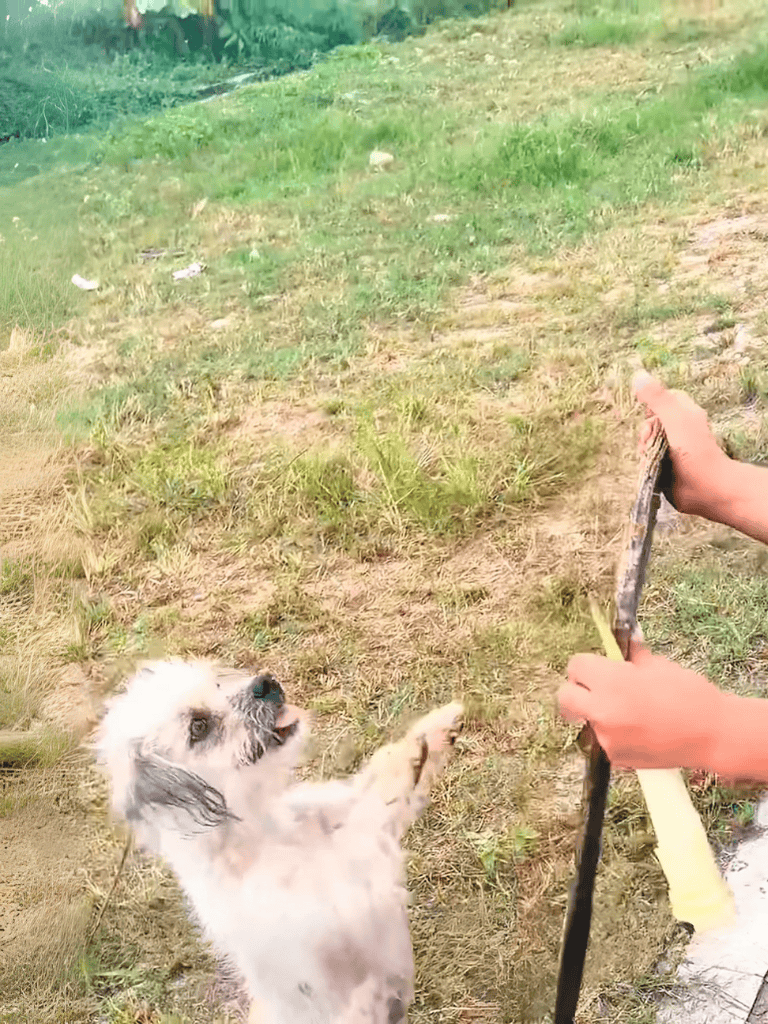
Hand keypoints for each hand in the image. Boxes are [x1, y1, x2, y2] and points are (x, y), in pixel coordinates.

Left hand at [558, 640, 724, 769]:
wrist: (712, 734)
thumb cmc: (688, 694)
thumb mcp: (657, 665)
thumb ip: (631, 658)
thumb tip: (621, 647)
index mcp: (611, 682)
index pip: (575, 666)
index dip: (585, 664)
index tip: (596, 666)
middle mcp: (602, 711)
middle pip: (564, 696)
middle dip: (576, 689)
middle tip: (594, 688)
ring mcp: (606, 738)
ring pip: (584, 719)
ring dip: (595, 712)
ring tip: (625, 711)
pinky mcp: (615, 758)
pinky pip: (601, 740)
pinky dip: (612, 733)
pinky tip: (636, 730)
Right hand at [633, 371, 731, 518]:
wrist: (706, 486)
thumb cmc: (694, 449)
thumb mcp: (675, 418)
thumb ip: (657, 398)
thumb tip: (637, 374)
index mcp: (685, 413)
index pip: (664, 399)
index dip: (653, 403)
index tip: (648, 413)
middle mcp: (679, 429)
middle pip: (652, 421)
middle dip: (645, 431)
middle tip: (648, 440)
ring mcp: (673, 448)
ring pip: (648, 441)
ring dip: (643, 448)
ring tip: (648, 456)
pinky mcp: (666, 466)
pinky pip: (649, 458)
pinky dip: (645, 462)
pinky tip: (647, 466)